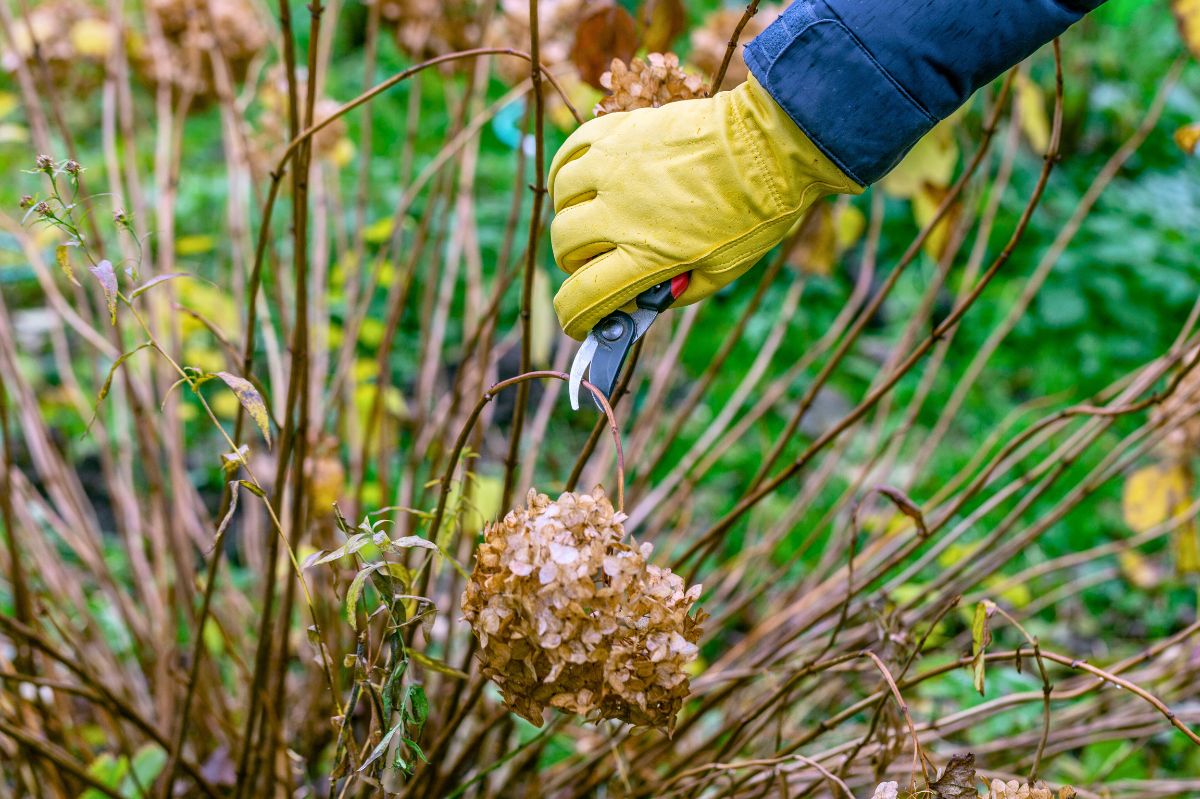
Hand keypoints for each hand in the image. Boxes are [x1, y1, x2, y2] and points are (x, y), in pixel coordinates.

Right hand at [548, 75, 859, 339]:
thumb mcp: (719, 273)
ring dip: (571, 216)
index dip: (575, 317)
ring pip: (561, 199)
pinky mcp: (619, 133)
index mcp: (648, 254)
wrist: (770, 145)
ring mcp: (615, 168)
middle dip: (574, 263)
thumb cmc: (754, 213)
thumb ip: (674, 292)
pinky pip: (569, 154)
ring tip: (594, 217)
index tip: (580, 320)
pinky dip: (568, 173)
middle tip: (596, 261)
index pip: (584, 296)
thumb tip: (638, 301)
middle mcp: (622, 212)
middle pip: (563, 246)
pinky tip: (583, 182)